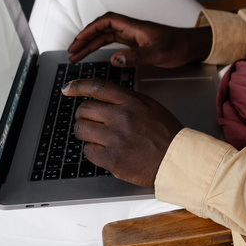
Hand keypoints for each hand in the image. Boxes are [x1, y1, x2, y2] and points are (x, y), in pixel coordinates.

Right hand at [67, 12, 211, 67]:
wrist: (192, 47)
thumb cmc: (179, 46)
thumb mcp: (158, 54)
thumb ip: (136, 57)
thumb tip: (114, 59)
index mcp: (135, 27)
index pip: (107, 22)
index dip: (90, 29)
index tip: (78, 40)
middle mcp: (132, 29)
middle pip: (102, 29)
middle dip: (85, 38)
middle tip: (72, 51)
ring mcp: (133, 36)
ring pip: (106, 36)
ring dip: (91, 44)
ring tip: (77, 55)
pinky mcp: (136, 43)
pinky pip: (113, 43)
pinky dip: (102, 48)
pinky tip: (95, 56)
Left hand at [67, 79, 184, 187]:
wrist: (177, 159)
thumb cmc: (167, 134)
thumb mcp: (150, 107)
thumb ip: (127, 100)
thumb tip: (104, 99)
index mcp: (131, 102)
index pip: (98, 87)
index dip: (78, 86)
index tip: (68, 88)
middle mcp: (121, 117)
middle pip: (84, 110)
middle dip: (82, 116)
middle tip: (88, 121)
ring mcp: (115, 138)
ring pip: (81, 130)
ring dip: (85, 133)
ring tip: (98, 138)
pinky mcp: (112, 159)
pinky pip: (88, 151)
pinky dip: (93, 151)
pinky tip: (105, 151)